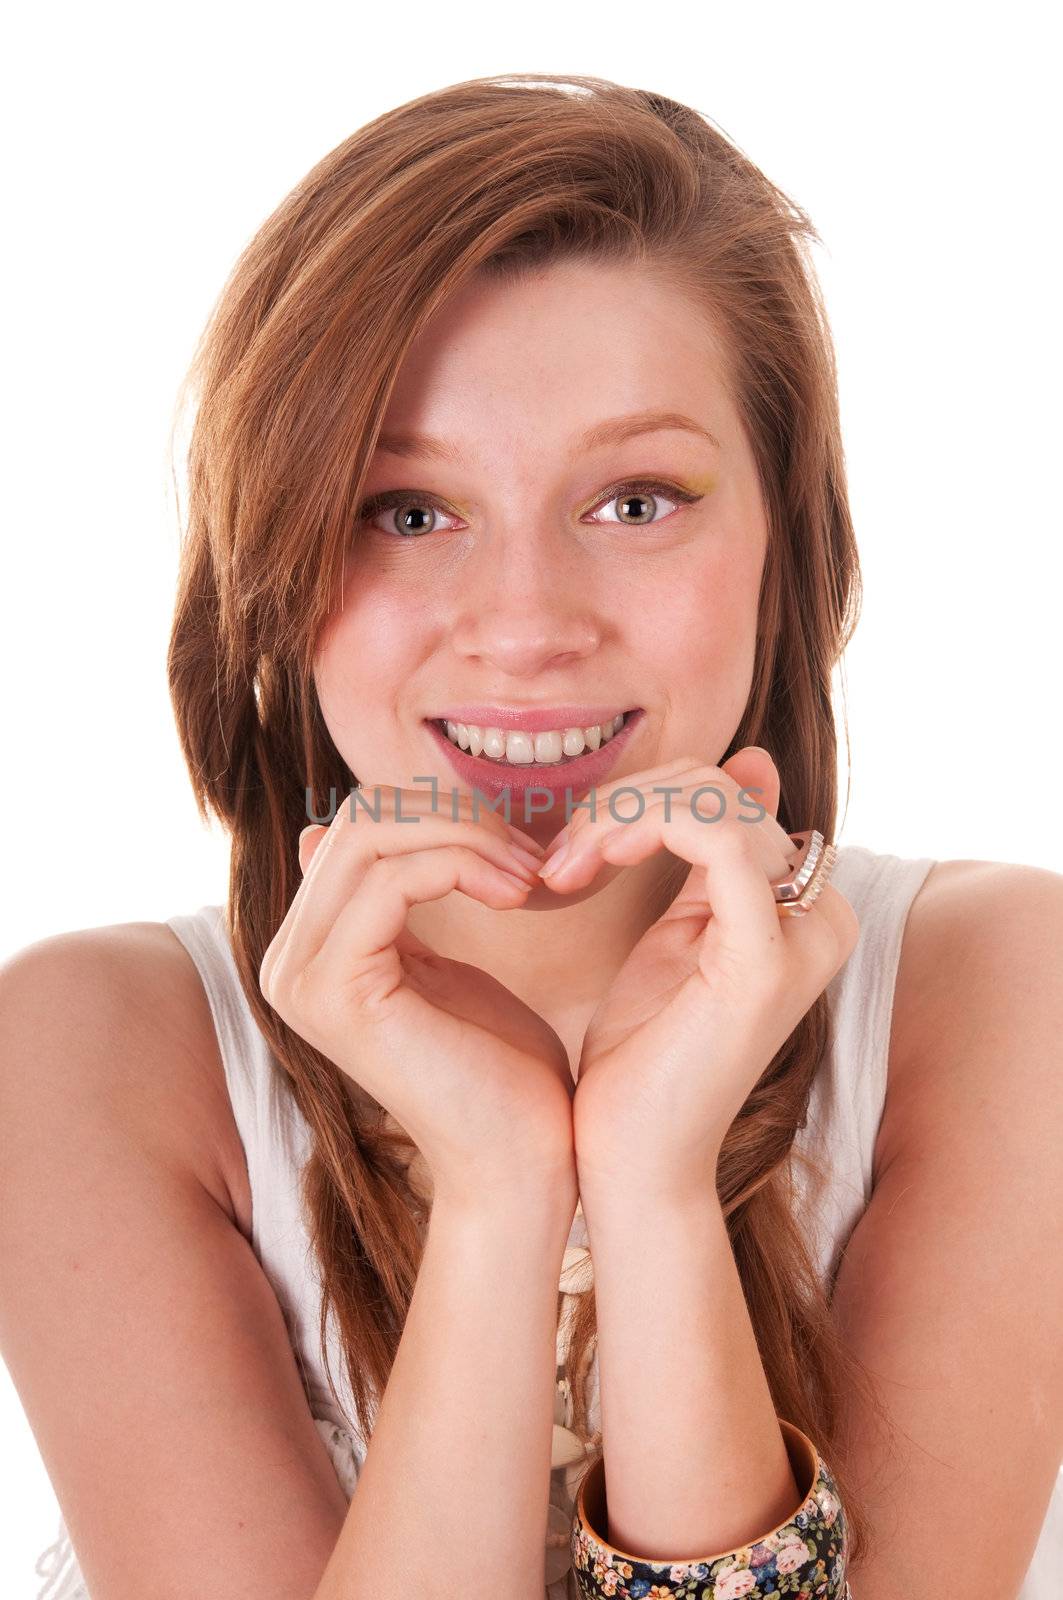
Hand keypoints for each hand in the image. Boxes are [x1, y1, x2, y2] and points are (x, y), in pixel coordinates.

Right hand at [260, 790, 576, 1211]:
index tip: (520, 854)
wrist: (520, 1160)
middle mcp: (286, 962)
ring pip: (372, 836)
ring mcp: (300, 978)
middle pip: (360, 819)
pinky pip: (393, 879)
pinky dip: (464, 867)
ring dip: (468, 838)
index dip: (443, 816)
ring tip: (529, 878)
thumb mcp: (435, 962)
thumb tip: (316, 830)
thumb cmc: (497, 1068)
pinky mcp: (335, 991)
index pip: (358, 825)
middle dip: (457, 818)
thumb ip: (387, 902)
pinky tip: (515, 896)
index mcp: (307, 950)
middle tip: (531, 858)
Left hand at [536, 748, 858, 1200]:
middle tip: (558, 860)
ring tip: (561, 869)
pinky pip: (719, 837)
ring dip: (617, 816)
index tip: (573, 848)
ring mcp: (802, 938)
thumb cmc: (643, 1057)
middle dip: (622, 803)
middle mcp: (821, 917)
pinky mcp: (763, 959)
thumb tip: (754, 761)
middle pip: (719, 787)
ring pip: (712, 798)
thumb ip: (709, 855)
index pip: (728, 793)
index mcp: (806, 907)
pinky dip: (642, 826)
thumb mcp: (677, 932)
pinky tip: (590, 862)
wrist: (628, 1159)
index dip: (642, 797)